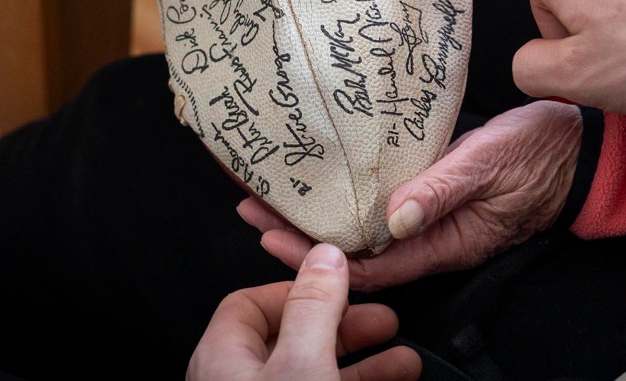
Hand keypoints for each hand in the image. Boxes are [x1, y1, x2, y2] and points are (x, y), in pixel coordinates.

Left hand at [187, 243, 420, 380]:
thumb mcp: (300, 364)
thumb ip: (313, 306)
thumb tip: (324, 257)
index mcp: (222, 358)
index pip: (250, 302)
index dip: (298, 287)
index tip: (339, 284)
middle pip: (293, 336)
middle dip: (347, 325)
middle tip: (384, 318)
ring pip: (316, 370)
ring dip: (365, 360)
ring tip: (404, 357)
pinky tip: (394, 377)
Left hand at [238, 100, 582, 291]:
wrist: (578, 149)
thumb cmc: (540, 154)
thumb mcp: (489, 163)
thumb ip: (442, 190)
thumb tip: (393, 217)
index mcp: (443, 241)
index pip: (366, 267)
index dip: (312, 258)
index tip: (269, 234)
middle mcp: (432, 238)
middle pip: (354, 255)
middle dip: (299, 238)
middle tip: (252, 209)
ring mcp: (434, 220)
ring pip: (364, 235)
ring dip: (318, 219)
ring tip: (274, 198)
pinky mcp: (435, 197)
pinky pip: (383, 212)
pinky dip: (348, 201)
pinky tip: (326, 185)